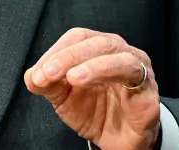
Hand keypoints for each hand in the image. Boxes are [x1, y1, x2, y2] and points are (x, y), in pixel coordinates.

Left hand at [24, 28, 160, 149]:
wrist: (120, 142)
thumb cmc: (96, 112)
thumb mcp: (64, 98)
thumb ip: (48, 84)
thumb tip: (31, 76)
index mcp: (98, 48)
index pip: (76, 38)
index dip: (56, 51)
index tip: (38, 72)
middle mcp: (119, 52)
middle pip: (94, 42)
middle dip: (68, 57)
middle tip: (48, 73)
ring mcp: (137, 69)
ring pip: (117, 56)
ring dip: (92, 65)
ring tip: (73, 77)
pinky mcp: (148, 91)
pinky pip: (136, 78)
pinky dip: (115, 79)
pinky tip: (100, 88)